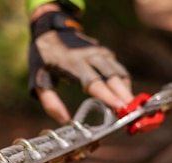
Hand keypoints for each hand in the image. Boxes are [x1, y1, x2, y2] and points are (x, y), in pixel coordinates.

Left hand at [28, 5, 132, 123]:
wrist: (49, 32)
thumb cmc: (43, 61)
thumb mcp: (39, 81)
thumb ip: (50, 102)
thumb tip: (65, 121)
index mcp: (72, 65)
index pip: (93, 82)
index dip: (107, 96)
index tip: (119, 107)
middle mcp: (89, 57)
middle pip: (112, 77)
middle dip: (124, 95)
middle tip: (132, 112)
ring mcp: (99, 53)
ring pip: (119, 72)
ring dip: (126, 90)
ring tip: (130, 108)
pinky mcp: (104, 53)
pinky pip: (118, 69)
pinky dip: (123, 83)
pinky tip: (123, 96)